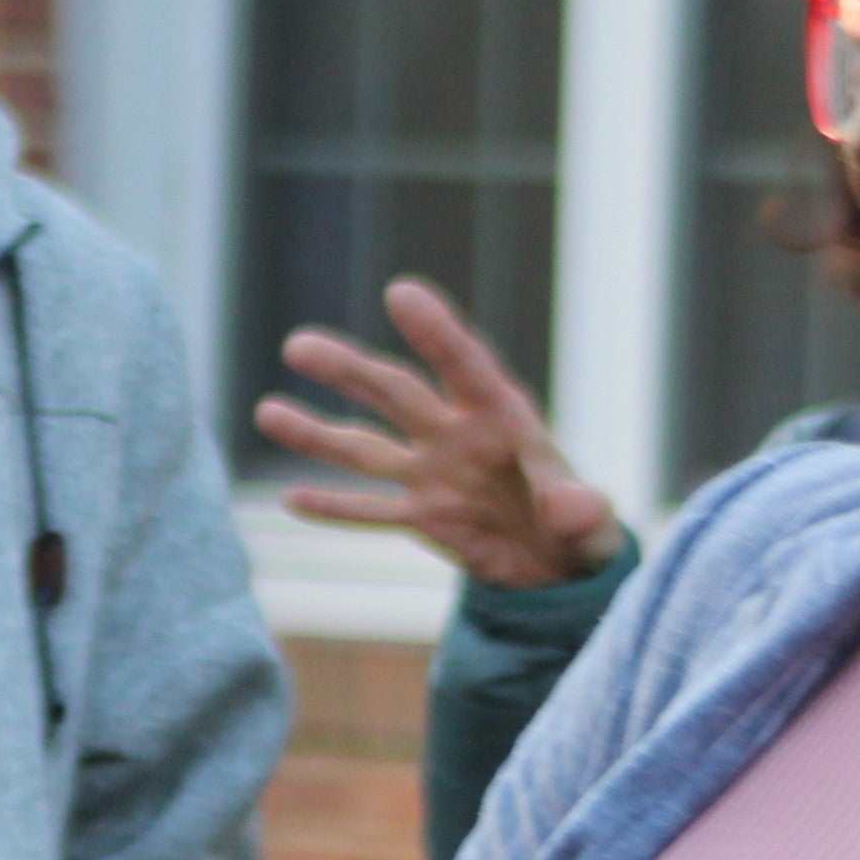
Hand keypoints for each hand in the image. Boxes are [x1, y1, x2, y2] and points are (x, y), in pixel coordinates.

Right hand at [258, 279, 622, 589]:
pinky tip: (292, 498)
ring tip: (268, 412)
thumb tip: (573, 507)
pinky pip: (371, 512)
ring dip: (317, 433)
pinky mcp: (422, 518)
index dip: (435, 331)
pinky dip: (335, 507)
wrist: (563, 567)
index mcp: (504, 418)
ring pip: (368, 448)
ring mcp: (433, 475)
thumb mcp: (591, 523)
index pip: (465, 365)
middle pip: (397, 395)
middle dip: (349, 371)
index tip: (401, 293)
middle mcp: (458, 436)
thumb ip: (582, 510)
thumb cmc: (582, 530)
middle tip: (298, 345)